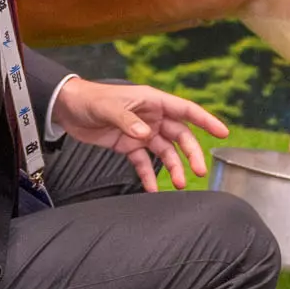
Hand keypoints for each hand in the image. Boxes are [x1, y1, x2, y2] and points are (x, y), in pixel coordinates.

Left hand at [50, 79, 226, 190]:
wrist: (67, 107)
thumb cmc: (90, 99)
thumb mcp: (109, 108)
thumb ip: (128, 121)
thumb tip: (146, 134)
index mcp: (153, 101)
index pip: (186, 110)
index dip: (206, 121)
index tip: (223, 133)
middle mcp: (152, 117)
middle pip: (180, 136)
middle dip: (191, 153)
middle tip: (198, 171)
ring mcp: (141, 132)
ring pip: (165, 151)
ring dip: (173, 167)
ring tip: (179, 185)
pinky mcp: (128, 145)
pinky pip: (143, 162)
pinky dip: (148, 175)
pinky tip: (153, 189)